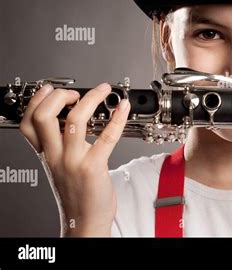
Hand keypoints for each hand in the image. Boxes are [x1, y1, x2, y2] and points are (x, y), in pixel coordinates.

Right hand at [19, 83, 130, 235]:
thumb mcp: (60, 167)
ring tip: (102, 91)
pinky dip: (117, 118)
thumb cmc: (78, 194)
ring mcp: (73, 161)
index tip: (50, 90)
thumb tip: (74, 119)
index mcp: (47, 155)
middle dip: (59, 96)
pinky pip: (107, 136)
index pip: (28, 123)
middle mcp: (56, 156)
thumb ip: (62, 145)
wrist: (85, 221)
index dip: (37, 101)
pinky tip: (123, 108)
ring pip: (75, 120)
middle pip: (44, 116)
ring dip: (91, 99)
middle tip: (76, 93)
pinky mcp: (93, 166)